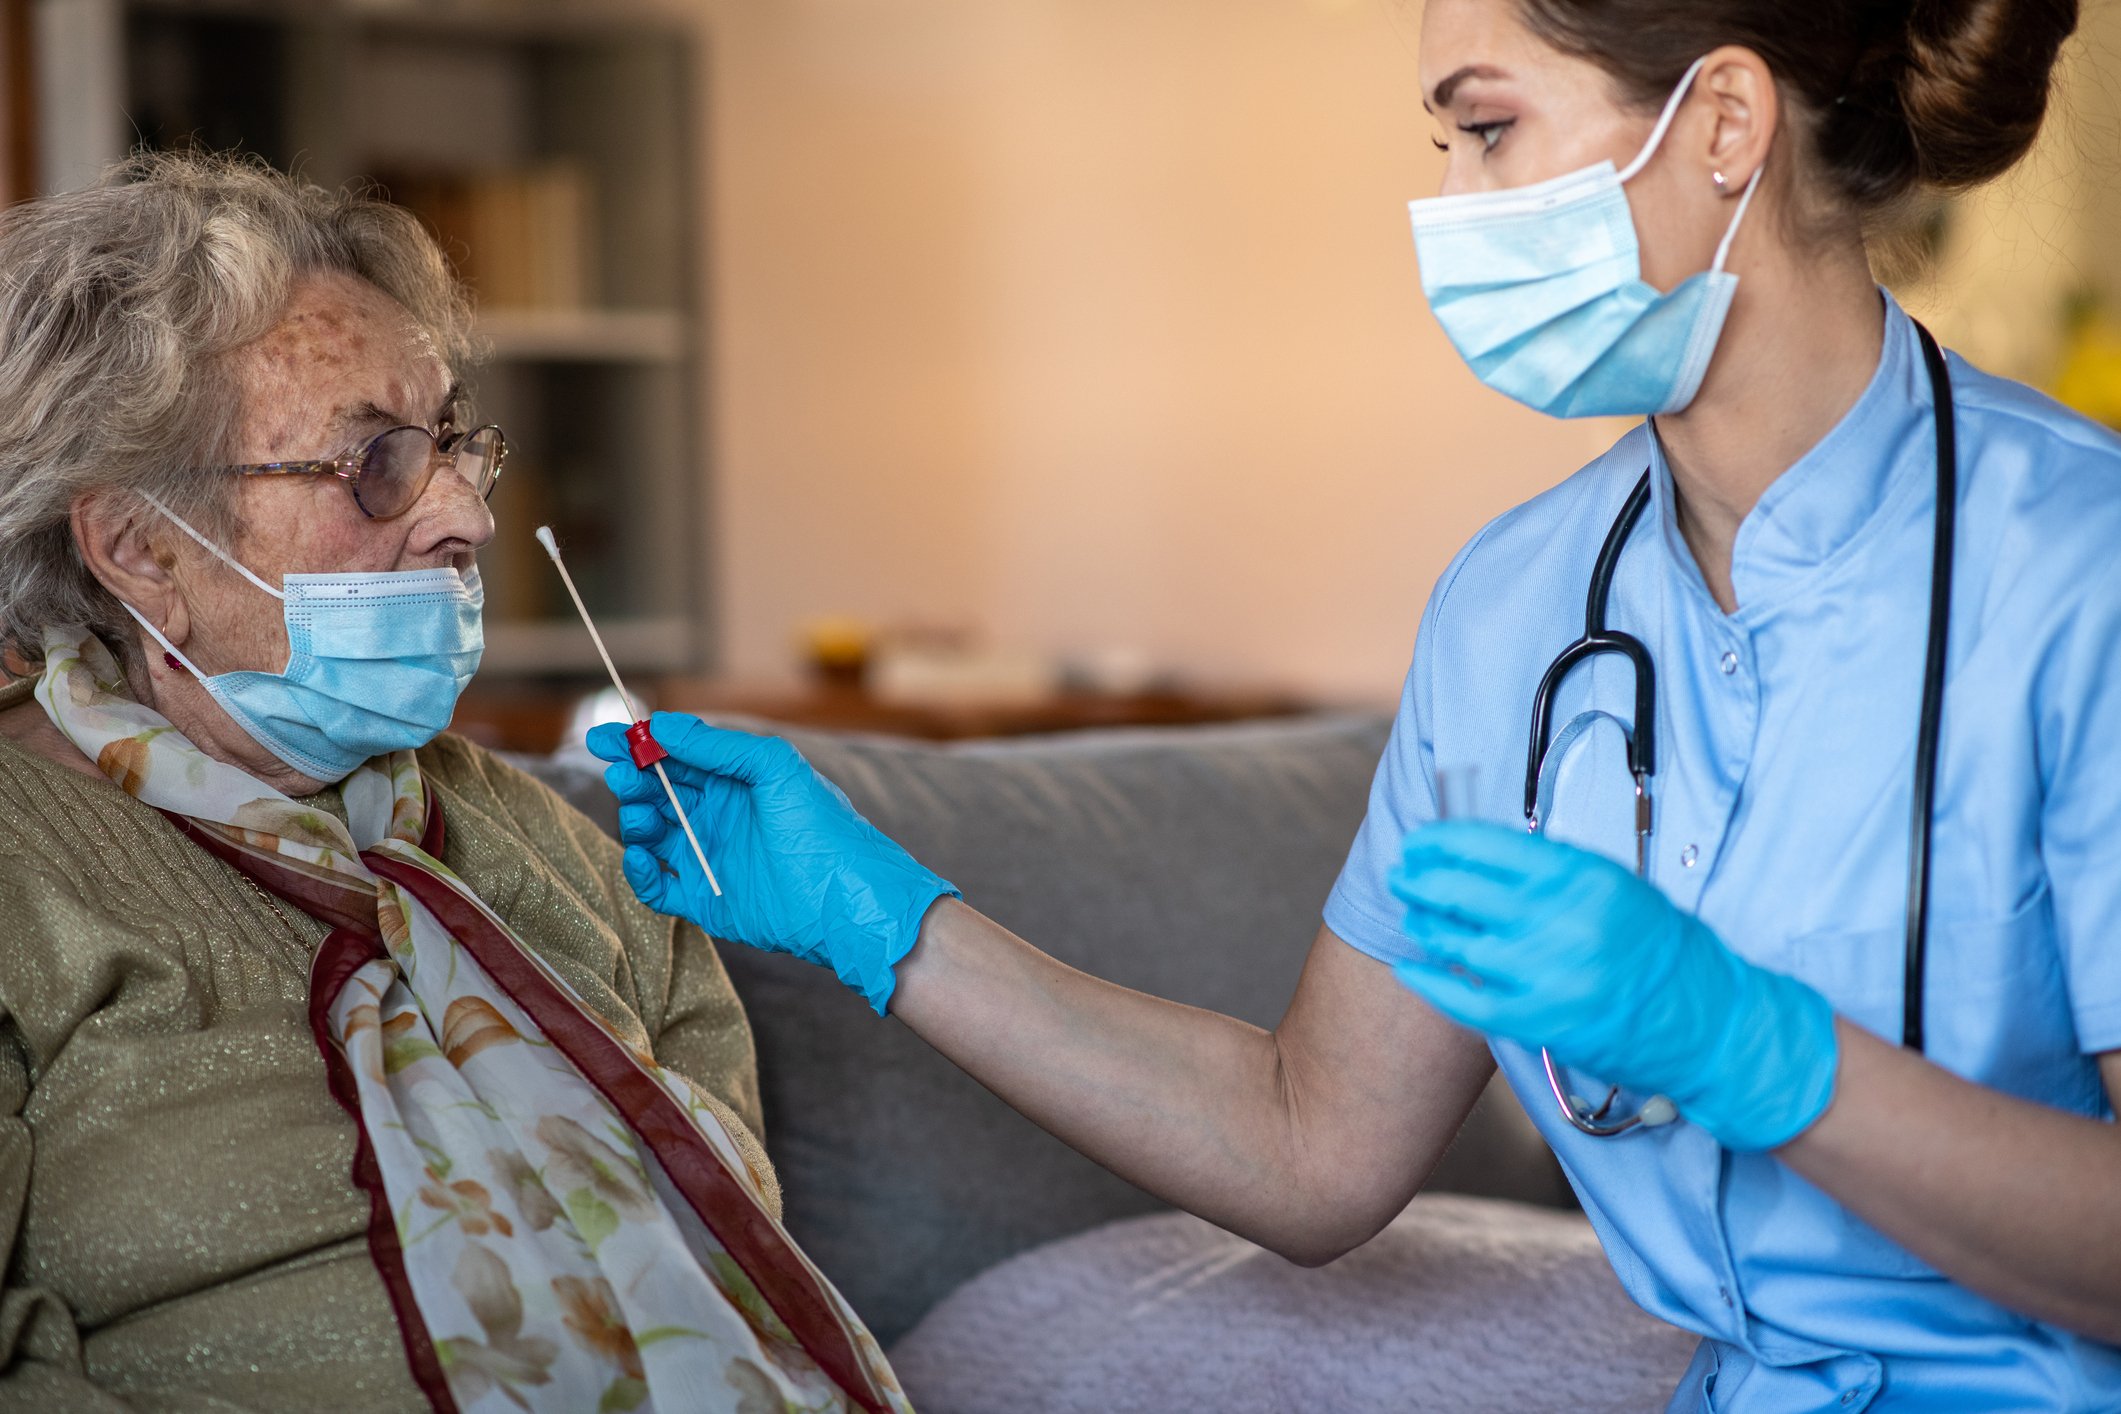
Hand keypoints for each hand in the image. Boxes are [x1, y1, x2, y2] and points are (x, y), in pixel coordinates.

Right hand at [586, 712, 958, 1014]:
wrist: (846, 900)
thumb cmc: (822, 828)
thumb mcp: (775, 769)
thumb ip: (719, 746)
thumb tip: (663, 725)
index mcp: (736, 781)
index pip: (676, 756)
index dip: (638, 745)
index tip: (603, 738)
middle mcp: (719, 817)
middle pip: (657, 793)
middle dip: (633, 780)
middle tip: (622, 775)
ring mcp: (709, 858)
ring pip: (652, 834)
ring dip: (637, 821)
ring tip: (644, 815)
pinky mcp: (704, 901)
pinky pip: (657, 885)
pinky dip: (641, 871)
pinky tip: (644, 856)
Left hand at [1387, 820, 1837, 1151]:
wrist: (1701, 1016)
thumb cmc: (1657, 945)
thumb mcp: (1612, 885)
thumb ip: (1551, 871)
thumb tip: (1480, 854)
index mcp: (1581, 877)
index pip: (1489, 846)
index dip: (1442, 841)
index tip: (1420, 841)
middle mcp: (1561, 921)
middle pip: (1462, 892)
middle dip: (1420, 880)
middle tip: (1403, 875)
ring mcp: (1547, 973)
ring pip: (1458, 943)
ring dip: (1425, 925)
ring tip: (1413, 915)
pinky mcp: (1540, 1020)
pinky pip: (1466, 999)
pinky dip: (1430, 981)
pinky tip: (1410, 966)